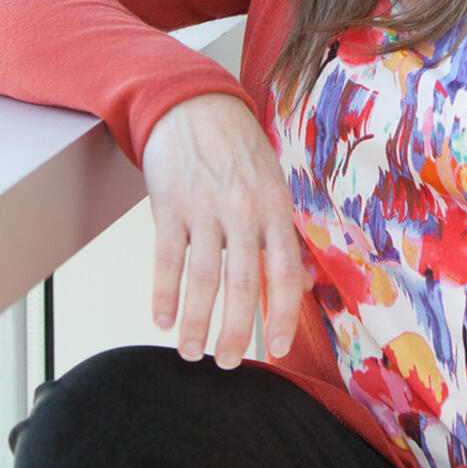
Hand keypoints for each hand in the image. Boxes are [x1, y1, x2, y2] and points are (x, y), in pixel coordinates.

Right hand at [141, 92, 306, 367]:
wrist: (194, 104)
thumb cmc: (238, 148)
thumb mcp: (273, 182)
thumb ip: (283, 231)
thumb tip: (303, 282)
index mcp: (275, 207)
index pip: (286, 271)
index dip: (282, 315)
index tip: (275, 351)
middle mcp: (244, 210)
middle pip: (244, 284)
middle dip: (235, 332)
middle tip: (227, 363)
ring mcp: (205, 208)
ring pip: (203, 280)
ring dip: (197, 324)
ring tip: (193, 352)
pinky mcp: (170, 205)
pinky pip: (167, 260)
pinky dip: (165, 295)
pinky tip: (163, 320)